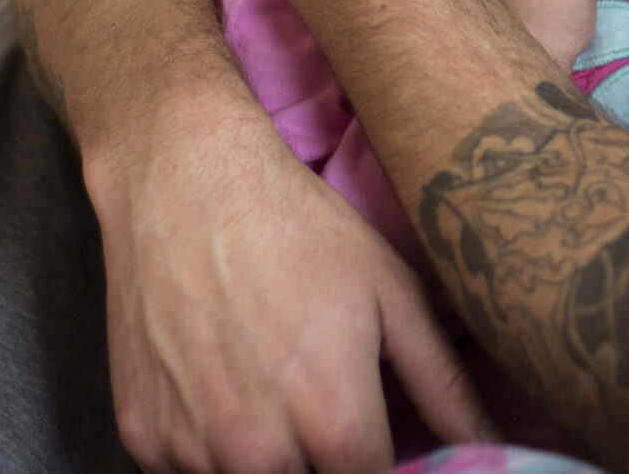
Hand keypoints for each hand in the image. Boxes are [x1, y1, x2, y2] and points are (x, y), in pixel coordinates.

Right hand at [90, 93, 492, 472]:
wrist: (185, 184)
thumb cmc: (298, 230)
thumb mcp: (392, 294)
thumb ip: (444, 385)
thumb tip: (488, 448)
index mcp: (334, 422)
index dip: (379, 464)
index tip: (373, 432)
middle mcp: (259, 453)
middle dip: (324, 461)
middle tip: (319, 403)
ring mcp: (191, 449)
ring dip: (268, 458)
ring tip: (270, 388)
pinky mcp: (140, 437)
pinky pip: (187, 469)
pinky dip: (209, 447)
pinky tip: (221, 386)